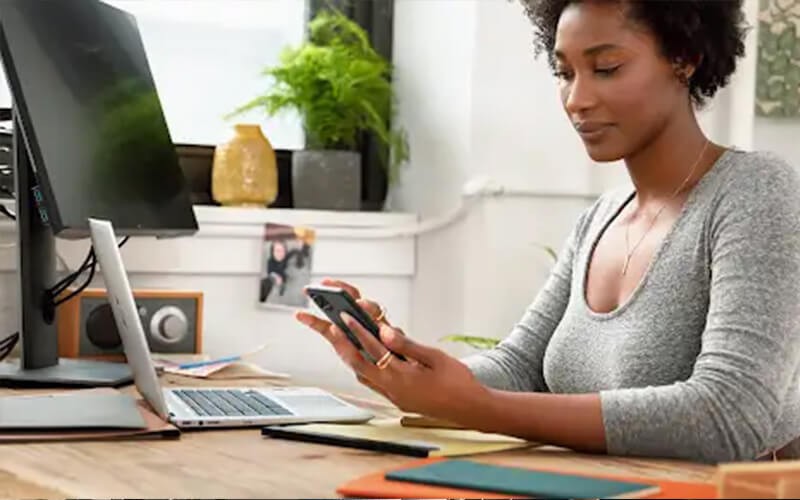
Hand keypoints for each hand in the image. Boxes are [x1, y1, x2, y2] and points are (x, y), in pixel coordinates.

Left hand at [295, 279, 489, 421]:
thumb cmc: (457, 382)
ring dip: (346, 352)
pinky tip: (357, 354)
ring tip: (333, 334)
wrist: (470, 410)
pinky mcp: (394, 397)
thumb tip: (385, 332)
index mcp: (401, 377)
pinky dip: (359, 363)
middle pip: (356, 362)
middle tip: (322, 324)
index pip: (372, 350)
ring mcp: (391, 394)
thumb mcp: (435, 359)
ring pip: (360, 371)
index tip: (343, 316)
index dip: (356, 331)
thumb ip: (408, 346)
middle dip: (337, 342)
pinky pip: (369, 378)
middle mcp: (391, 388)